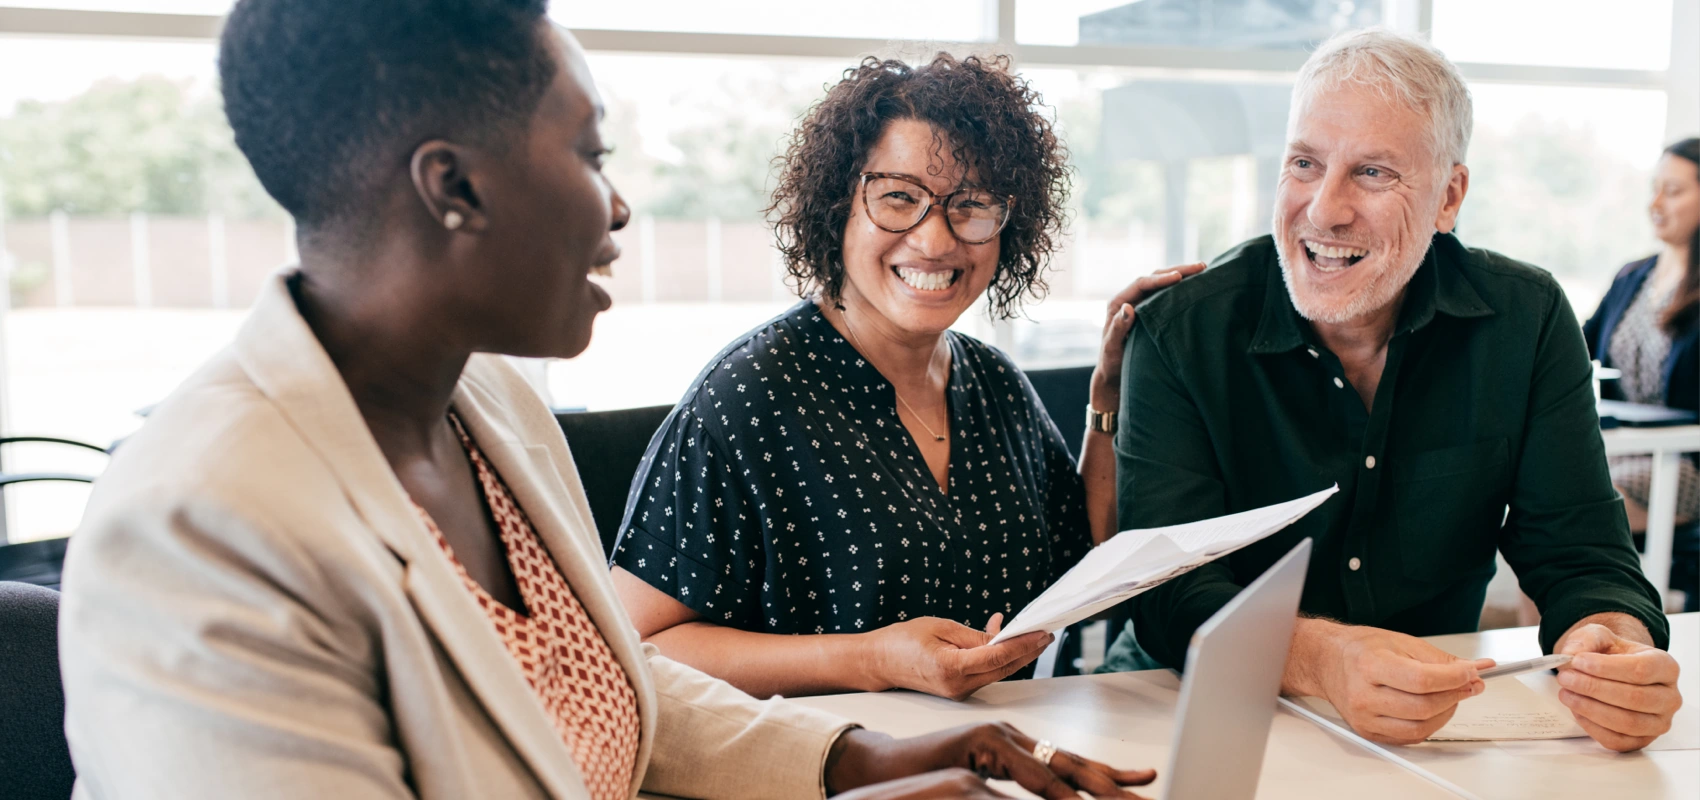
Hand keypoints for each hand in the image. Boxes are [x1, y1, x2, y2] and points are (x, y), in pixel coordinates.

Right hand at [826, 724, 1156, 798]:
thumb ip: (1008, 793)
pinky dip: (1053, 792)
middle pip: (1074, 763)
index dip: (1109, 776)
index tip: (1141, 783)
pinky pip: (1025, 775)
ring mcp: (997, 738)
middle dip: (1116, 783)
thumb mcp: (979, 788)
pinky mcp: (979, 744)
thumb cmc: (925, 779)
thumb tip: (1048, 799)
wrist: (878, 767)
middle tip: (1149, 792)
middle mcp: (1012, 738)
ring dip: (1096, 789)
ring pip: (1057, 768)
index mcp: (1016, 749)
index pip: (1071, 764)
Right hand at [866, 616, 1050, 700]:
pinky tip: (1001, 639)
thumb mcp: (940, 627)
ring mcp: (959, 692)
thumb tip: (1002, 637)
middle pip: (1003, 668)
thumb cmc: (903, 641)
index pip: (997, 656)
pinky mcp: (958, 690)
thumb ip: (974, 636)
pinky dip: (998, 657)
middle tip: (1045, 633)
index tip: (1041, 632)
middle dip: (1027, 651)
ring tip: (1031, 634)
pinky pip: (985, 673)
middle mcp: (958, 686)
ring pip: (997, 672)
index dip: (1023, 644)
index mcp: (951, 668)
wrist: (879, 662)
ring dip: (1015, 654)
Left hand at [1089, 263, 1205, 412]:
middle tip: (1201, 267)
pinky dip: (1181, 290)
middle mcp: (1130, 299)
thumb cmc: (1112, 362)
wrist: (1114, 373)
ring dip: (1182, 276)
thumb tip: (1128, 307)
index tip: (1179, 277)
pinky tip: (1196, 286)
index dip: (1160, 279)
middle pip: (1155, 278)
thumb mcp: (1112, 347)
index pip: (1141, 284)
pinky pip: (1167, 296)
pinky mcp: (1151, 312)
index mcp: (1118, 303)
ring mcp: (1141, 305)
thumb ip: (1118, 328)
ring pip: (1163, 285)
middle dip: (1177, 271)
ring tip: (1204, 270)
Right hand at [1298, 621, 1491, 744]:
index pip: (1421, 680)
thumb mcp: (1400, 641)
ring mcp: (1364, 718)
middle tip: (1468, 685)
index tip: (1470, 674)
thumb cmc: (1361, 649)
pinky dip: (1430, 725)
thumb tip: (1474, 670)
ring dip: (1446, 713)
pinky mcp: (1368, 732)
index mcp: (1369, 665)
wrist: (1327, 662)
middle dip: (1455, 696)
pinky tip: (1433, 710)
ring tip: (1451, 697)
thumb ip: (1439, 659)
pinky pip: (1410, 738)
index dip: (1453, 679)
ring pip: (1420, 728)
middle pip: (1423, 707)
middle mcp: (1363, 695)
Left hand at [1555, 623, 1681, 751]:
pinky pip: (1617, 740)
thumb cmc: (1611, 655)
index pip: (1641, 670)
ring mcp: (1658, 722)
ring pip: (1627, 722)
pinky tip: (1576, 710)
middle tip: (1566, 678)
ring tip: (1566, 693)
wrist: (1613, 672)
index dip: (1606, 668)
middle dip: (1594, 688)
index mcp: (1666, 667)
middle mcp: (1669, 697)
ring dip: (1591, 709)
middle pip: (1635, 698)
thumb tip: (1571, 655)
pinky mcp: (1642, 740)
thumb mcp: (1600, 636)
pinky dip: (1592, 727)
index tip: (1577, 661)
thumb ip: (1587, 640)